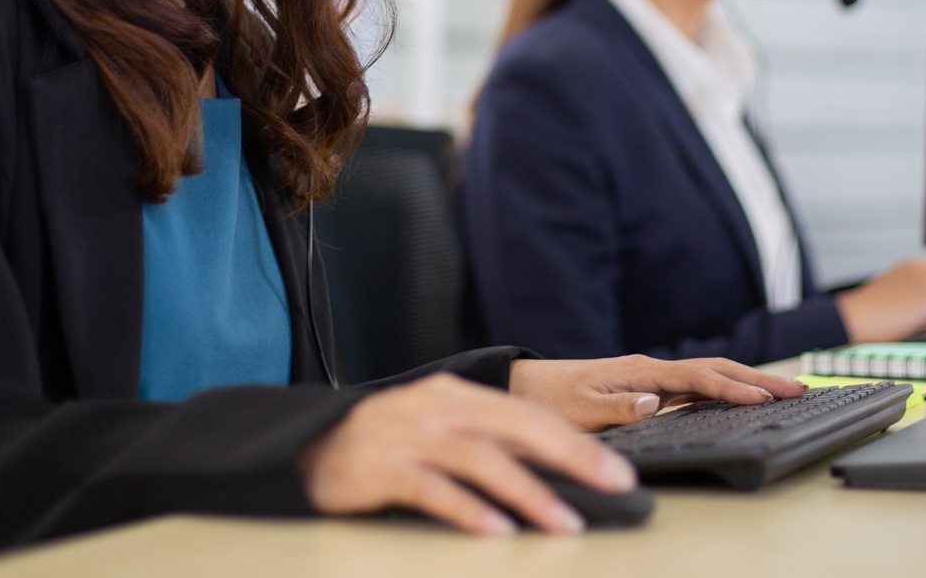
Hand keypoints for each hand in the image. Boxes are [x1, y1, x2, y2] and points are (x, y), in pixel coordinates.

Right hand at [300, 373, 632, 536]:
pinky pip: (433, 490)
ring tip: (566, 523)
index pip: (529, 414)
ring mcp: (407, 436)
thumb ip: (489, 443)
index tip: (618, 470)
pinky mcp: (380, 469)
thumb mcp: (440, 430)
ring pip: (481, 460)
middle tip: (613, 483)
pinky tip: (497, 531)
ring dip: (529, 493)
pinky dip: (469, 510)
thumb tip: (557, 472)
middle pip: (515, 428)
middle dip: (571, 457)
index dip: (577, 441)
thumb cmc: (387, 445)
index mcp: (456, 394)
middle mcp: (435, 407)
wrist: (307, 445)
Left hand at [508, 355, 806, 429]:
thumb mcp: (579, 410)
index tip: (766, 399)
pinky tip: (742, 398)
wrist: (526, 389)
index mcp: (641, 370)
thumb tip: (654, 401)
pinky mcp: (649, 386)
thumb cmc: (549, 401)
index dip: (734, 389)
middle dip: (759, 379)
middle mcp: (652, 368)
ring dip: (749, 381)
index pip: (699, 377)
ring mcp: (653, 375)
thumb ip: (617, 406)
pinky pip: (698, 384)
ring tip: (785, 391)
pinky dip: (727, 388)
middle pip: (717, 368)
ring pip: (711, 374)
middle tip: (800, 390)